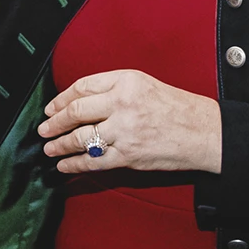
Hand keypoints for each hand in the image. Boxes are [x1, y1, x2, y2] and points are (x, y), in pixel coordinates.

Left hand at [38, 69, 222, 175]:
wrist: (205, 132)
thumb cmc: (177, 108)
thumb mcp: (144, 85)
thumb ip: (112, 89)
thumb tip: (78, 101)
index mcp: (125, 83)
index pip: (82, 88)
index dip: (61, 100)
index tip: (51, 108)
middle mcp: (123, 105)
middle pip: (76, 112)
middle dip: (54, 123)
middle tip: (43, 129)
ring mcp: (125, 131)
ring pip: (81, 138)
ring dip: (60, 145)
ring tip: (50, 148)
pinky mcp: (129, 155)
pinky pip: (94, 161)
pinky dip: (75, 164)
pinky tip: (64, 165)